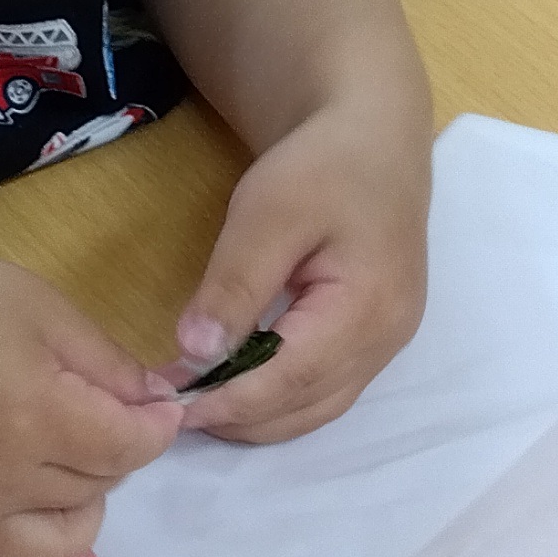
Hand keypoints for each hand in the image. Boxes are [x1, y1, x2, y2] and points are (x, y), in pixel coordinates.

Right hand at [0, 248, 184, 556]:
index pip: (128, 445)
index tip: (157, 405)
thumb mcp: (34, 305)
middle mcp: (4, 476)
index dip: (155, 425)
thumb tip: (156, 406)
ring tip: (67, 457)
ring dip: (86, 497)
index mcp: (33, 411)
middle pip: (101, 484)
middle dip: (112, 447)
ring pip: (68, 532)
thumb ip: (105, 361)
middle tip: (89, 404)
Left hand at [171, 94, 429, 444]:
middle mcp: (386, 340)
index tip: (171, 407)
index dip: (230, 402)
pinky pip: (325, 390)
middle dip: (237, 417)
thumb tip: (195, 352)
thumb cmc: (323, 165)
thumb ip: (235, 284)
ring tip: (195, 402)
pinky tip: (236, 385)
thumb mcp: (268, 212)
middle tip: (171, 407)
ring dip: (256, 416)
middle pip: (306, 406)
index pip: (291, 379)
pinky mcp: (375, 340)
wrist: (375, 139)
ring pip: (317, 408)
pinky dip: (278, 399)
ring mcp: (386, 345)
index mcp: (368, 308)